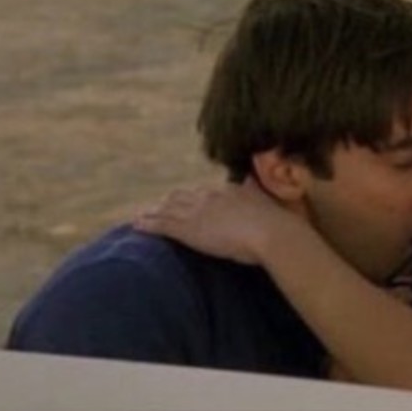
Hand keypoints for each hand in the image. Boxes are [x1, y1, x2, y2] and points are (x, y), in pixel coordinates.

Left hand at [133, 177, 285, 264]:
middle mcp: (208, 197)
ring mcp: (196, 212)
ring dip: (153, 212)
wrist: (271, 233)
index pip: (201, 192)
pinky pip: (162, 224)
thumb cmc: (275, 222)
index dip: (190, 197)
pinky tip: (136, 226)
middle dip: (168, 202)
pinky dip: (148, 224)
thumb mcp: (265, 200)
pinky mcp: (188, 228)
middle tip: (157, 207)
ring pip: (167, 209)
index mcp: (226, 190)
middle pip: (181, 197)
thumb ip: (255, 189)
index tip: (183, 200)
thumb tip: (252, 178)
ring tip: (141, 216)